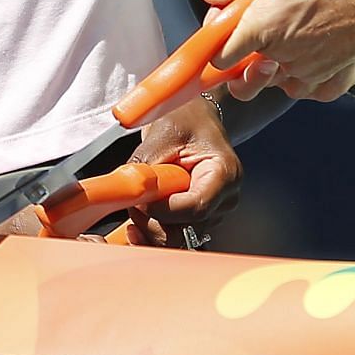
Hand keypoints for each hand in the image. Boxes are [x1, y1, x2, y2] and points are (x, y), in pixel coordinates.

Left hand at [128, 96, 240, 242]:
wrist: (196, 116)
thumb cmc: (186, 117)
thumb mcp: (164, 132)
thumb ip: (146, 164)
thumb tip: (129, 192)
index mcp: (225, 174)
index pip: (195, 207)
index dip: (162, 209)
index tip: (140, 199)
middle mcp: (225, 199)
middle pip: (187, 229)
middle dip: (153, 221)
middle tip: (133, 201)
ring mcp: (213, 212)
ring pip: (178, 237)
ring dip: (151, 226)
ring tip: (137, 203)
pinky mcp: (198, 219)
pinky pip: (174, 235)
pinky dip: (153, 230)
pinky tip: (140, 220)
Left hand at [201, 0, 354, 99]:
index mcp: (265, 27)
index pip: (218, 58)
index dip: (214, 46)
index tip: (218, 36)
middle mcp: (282, 58)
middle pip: (242, 78)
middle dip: (241, 61)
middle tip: (254, 37)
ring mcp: (305, 75)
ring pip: (272, 81)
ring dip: (272, 63)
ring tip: (291, 31)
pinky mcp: (325, 83)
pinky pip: (300, 87)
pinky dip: (299, 72)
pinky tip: (309, 47)